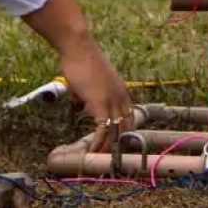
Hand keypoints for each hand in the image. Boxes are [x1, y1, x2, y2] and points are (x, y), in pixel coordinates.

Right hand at [58, 36, 133, 152]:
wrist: (79, 47)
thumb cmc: (81, 61)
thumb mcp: (89, 83)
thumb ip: (88, 96)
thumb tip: (80, 105)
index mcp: (121, 91)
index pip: (129, 117)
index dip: (123, 133)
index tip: (116, 145)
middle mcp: (121, 96)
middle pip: (126, 127)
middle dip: (118, 144)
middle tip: (109, 158)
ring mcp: (112, 100)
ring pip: (116, 131)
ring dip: (108, 148)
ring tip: (100, 159)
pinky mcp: (101, 103)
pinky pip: (103, 129)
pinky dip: (98, 143)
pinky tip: (92, 152)